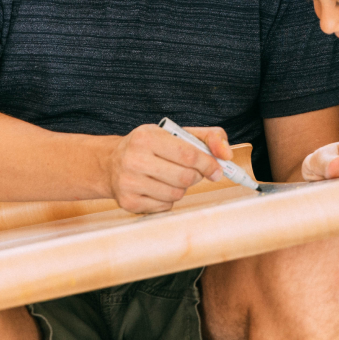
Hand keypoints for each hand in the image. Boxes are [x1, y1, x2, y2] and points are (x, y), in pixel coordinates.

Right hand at [106, 125, 228, 213]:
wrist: (111, 163)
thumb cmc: (151, 147)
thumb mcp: (176, 133)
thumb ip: (208, 137)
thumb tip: (227, 155)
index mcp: (147, 137)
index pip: (188, 154)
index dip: (208, 164)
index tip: (217, 170)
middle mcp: (134, 159)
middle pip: (184, 177)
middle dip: (196, 176)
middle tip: (193, 172)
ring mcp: (129, 182)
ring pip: (176, 194)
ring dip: (182, 188)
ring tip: (172, 177)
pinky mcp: (128, 202)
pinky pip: (164, 207)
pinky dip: (168, 199)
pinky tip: (158, 188)